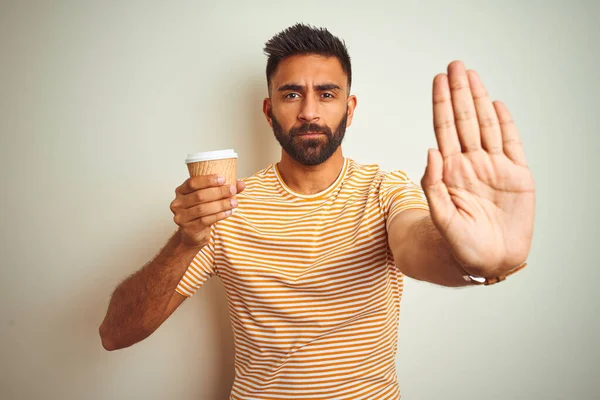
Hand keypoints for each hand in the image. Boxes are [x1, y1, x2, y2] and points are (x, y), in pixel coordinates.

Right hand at [170, 175, 245, 248]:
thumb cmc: (202, 212)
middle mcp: (178, 203)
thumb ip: (224, 189)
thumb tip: (242, 184)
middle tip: (232, 190)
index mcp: (181, 191)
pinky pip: (205, 220)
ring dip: (221, 204)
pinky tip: (228, 212)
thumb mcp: (210, 198)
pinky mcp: (188, 228)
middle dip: (218, 192)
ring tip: (234, 203)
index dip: (208, 180)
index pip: (192, 182)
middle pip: (199, 195)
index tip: (223, 179)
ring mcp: (181, 216)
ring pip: (203, 209)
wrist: (193, 234)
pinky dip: (219, 215)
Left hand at [421, 61, 534, 275]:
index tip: (439, 80)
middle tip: (455, 66)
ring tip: (472, 76)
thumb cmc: (461, 245)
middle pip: (464, 120)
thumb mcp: (442, 218)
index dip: (442, 104)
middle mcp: (471, 163)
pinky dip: (506, 124)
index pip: (444, 129)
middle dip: (460, 92)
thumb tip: (431, 150)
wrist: (489, 261)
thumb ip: (434, 186)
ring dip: (479, 100)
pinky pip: (512, 144)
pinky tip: (497, 105)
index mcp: (451, 171)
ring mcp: (494, 167)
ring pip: (486, 126)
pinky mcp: (517, 176)